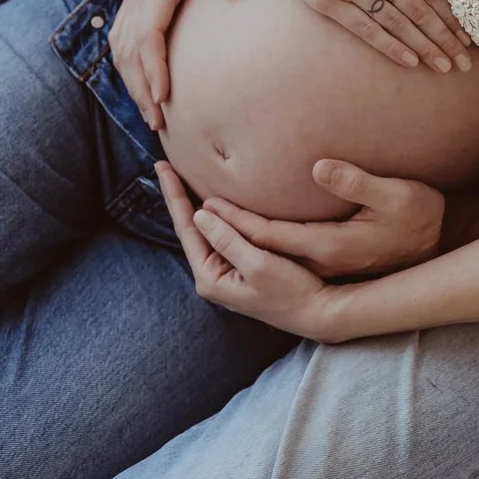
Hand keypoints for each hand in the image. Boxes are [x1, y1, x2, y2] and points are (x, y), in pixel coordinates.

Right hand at [110, 0, 243, 128]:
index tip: (164, 97)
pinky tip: (145, 86)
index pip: (148, 31)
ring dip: (133, 82)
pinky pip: (124, 37)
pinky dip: (130, 66)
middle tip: (159, 123)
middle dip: (140, 88)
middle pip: (128, 48)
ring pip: (121, 46)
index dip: (153, 67)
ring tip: (152, 116)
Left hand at [158, 162, 352, 341]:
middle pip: (190, 228)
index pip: (186, 228)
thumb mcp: (258, 264)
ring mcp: (224, 272)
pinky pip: (221, 234)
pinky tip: (211, 201)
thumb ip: (228, 239)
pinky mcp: (239, 267)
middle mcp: (211, 275)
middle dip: (178, 197)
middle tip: (163, 166)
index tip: (163, 167)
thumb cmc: (291, 291)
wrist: (316, 312)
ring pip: (204, 230)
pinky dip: (214, 214)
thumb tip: (200, 213)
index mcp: (210, 276)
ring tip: (179, 178)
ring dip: (193, 204)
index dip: (175, 196)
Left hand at [200, 159, 444, 279]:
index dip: (234, 219)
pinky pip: (266, 255)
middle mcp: (316, 263)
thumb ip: (358, 181)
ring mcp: (315, 267)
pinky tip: (228, 222)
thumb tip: (320, 166)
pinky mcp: (317, 264)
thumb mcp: (398, 195)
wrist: (435, 250)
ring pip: (255, 257)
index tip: (203, 200)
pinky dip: (240, 239)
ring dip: (221, 235)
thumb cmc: (419, 217)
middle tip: (182, 199)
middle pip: (251, 252)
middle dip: (213, 227)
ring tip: (192, 209)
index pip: (267, 236)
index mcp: (329, 247)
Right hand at [257, 0, 472, 73]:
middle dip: (444, 38)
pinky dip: (390, 46)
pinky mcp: (327, 0)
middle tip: (464, 61)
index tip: (467, 34)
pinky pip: (365, 28)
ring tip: (444, 66)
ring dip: (423, 47)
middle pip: (418, 10)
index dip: (450, 14)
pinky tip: (410, 60)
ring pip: (396, 23)